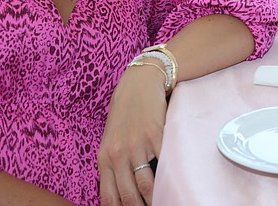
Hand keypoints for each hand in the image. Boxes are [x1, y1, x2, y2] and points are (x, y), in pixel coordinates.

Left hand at [97, 64, 166, 205]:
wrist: (137, 84)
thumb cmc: (125, 115)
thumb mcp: (111, 142)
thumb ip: (114, 167)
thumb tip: (122, 197)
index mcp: (104, 159)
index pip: (110, 199)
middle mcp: (117, 154)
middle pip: (129, 197)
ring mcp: (136, 145)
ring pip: (146, 186)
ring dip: (156, 199)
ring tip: (165, 201)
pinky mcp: (155, 135)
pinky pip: (164, 165)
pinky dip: (169, 178)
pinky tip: (173, 183)